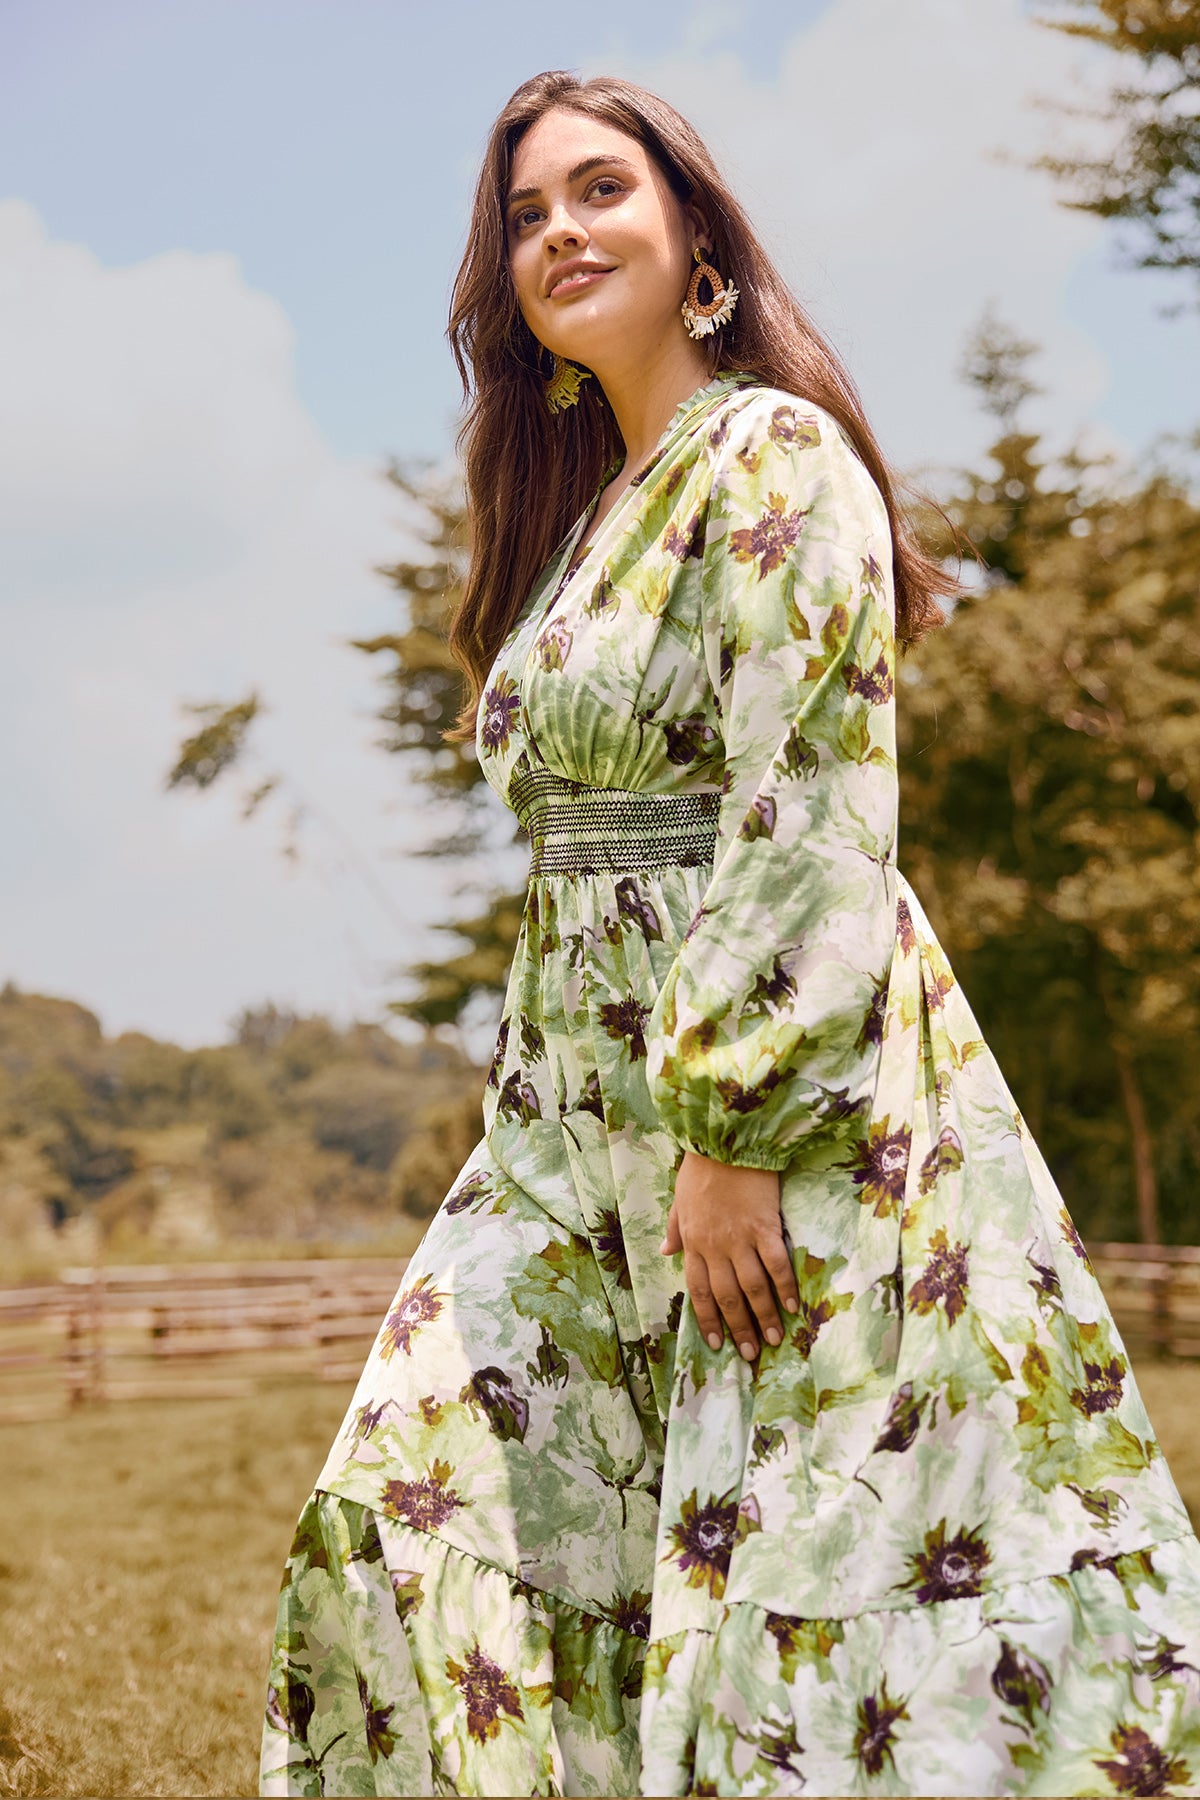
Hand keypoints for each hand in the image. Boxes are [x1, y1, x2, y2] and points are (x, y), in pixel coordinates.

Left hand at [659, 1148, 798, 1360]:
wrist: (725, 1139)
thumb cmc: (701, 1167)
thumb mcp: (678, 1199)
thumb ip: (674, 1229)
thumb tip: (664, 1252)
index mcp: (693, 1242)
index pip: (699, 1291)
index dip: (707, 1320)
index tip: (716, 1344)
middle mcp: (715, 1247)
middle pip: (726, 1297)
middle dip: (739, 1328)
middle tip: (751, 1354)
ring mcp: (740, 1238)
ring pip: (752, 1288)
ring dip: (763, 1317)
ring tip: (774, 1339)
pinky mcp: (764, 1227)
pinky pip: (776, 1265)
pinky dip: (784, 1287)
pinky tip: (793, 1306)